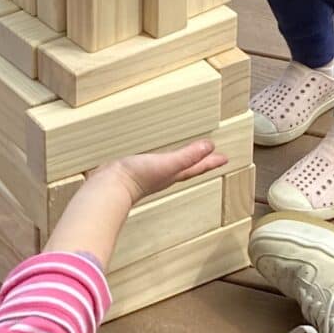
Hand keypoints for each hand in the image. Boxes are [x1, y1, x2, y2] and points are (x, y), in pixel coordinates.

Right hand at [100, 138, 224, 205]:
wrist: (109, 186)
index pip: (196, 168)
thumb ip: (187, 156)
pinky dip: (160, 158)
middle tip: (211, 157)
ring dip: (181, 161)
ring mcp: (149, 174)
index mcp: (173, 174)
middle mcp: (164, 175)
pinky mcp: (135, 170)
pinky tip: (154, 156)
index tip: (224, 158)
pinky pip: (154, 162)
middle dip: (199, 162)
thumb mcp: (167, 163)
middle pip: (187, 168)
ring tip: (187, 155)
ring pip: (171, 166)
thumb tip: (209, 146)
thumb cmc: (137, 177)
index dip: (210, 162)